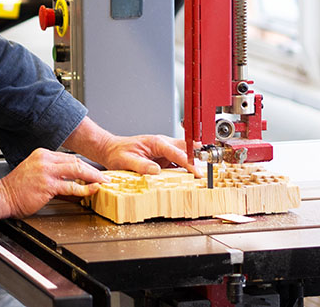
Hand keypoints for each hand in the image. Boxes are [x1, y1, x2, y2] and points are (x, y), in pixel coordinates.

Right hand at [0, 148, 104, 223]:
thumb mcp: (35, 172)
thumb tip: (71, 180)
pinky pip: (71, 186)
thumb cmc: (17, 189)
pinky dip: (85, 188)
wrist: (2, 196)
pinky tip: (93, 189)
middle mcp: (45, 159)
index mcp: (43, 154)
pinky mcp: (47, 184)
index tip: (94, 172)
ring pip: (77, 170)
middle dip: (93, 170)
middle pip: (76, 161)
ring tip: (104, 182)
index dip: (84, 165)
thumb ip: (52, 173)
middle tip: (105, 176)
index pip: (69, 157)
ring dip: (93, 176)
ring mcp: (46, 171)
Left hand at [61, 117, 201, 177]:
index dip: (189, 162)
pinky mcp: (163, 157)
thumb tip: (156, 171)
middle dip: (198, 158)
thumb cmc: (117, 152)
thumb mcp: (126, 160)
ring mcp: (164, 151)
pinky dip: (186, 168)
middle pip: (186, 149)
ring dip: (194, 163)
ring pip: (185, 154)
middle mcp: (163, 144)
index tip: (197, 172)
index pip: (177, 152)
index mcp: (156, 142)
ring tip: (204, 175)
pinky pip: (178, 162)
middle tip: (208, 171)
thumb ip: (141, 165)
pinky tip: (191, 177)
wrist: (111, 149)